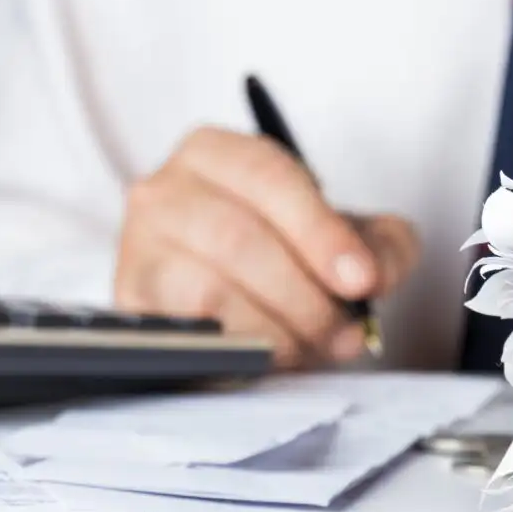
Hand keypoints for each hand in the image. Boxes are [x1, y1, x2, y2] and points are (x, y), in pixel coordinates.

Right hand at [114, 126, 419, 368]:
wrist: (230, 302)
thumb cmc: (287, 257)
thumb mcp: (345, 239)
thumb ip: (381, 247)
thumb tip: (375, 275)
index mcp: (218, 154)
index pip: (270, 179)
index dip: (322, 233)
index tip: (361, 281)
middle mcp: (164, 190)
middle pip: (239, 238)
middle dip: (305, 296)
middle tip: (344, 333)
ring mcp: (139, 247)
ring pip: (210, 289)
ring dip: (276, 329)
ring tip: (311, 347)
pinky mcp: (131, 305)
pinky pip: (187, 333)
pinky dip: (239, 350)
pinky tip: (270, 357)